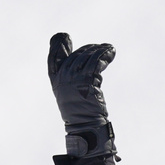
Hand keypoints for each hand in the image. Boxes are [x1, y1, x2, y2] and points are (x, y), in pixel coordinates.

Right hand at [48, 33, 117, 157]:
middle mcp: (63, 77)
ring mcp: (75, 79)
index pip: (53, 56)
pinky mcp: (88, 82)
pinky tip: (111, 52)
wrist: (85, 128)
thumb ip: (70, 77)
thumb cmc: (80, 113)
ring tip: (110, 49)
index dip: (58, 45)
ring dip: (101, 50)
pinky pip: (98, 62)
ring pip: (88, 57)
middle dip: (90, 49)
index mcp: (55, 79)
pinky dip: (106, 55)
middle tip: (101, 47)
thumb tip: (81, 61)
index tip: (64, 36)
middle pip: (76, 54)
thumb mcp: (69, 92)